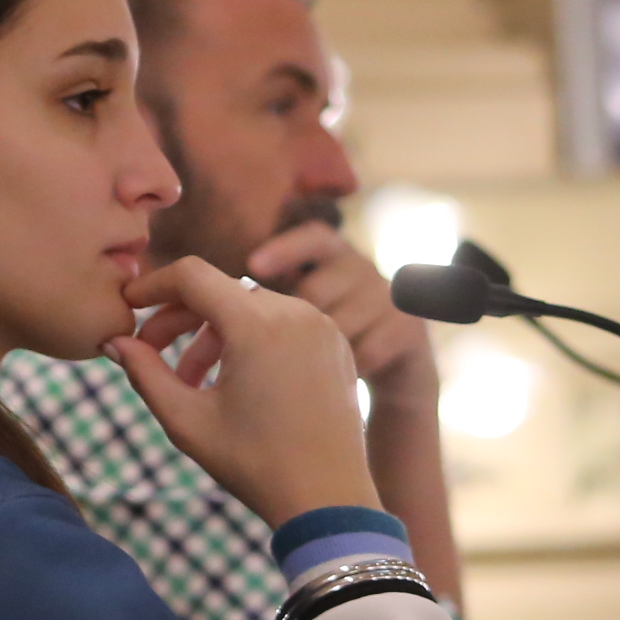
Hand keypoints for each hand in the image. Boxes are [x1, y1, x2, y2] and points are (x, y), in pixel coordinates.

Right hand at [110, 258, 380, 526]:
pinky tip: (236, 380)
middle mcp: (294, 312)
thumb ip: (144, 373)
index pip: (191, 275)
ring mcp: (321, 325)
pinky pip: (282, 322)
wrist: (328, 499)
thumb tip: (114, 341)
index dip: (153, 286)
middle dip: (180, 318)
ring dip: (215, 332)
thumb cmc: (256, 464)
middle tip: (151, 353)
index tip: (130, 306)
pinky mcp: (335, 342)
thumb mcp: (187, 421)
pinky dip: (252, 337)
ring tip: (195, 380)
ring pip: (250, 306)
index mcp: (257, 325)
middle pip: (220, 291)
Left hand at [245, 221, 434, 410]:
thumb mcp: (301, 311)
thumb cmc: (326, 341)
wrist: (393, 371)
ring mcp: (388, 296)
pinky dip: (346, 372)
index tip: (252, 265)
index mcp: (332, 256)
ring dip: (316, 354)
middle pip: (316, 289)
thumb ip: (266, 298)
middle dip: (288, 325)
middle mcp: (362, 268)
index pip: (313, 237)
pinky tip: (338, 382)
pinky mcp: (409, 327)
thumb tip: (210, 303)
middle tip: (264, 354)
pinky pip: (366, 351)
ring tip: (305, 373)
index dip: (284, 248)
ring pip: (340, 324)